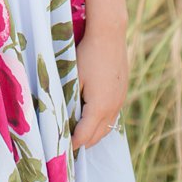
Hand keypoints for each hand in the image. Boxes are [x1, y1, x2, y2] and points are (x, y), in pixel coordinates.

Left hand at [72, 25, 127, 150]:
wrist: (110, 34)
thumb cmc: (87, 55)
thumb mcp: (73, 80)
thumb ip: (69, 103)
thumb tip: (61, 121)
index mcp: (99, 107)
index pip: (84, 137)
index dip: (71, 144)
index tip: (58, 147)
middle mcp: (113, 107)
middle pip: (97, 137)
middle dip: (81, 143)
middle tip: (65, 143)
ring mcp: (120, 100)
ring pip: (107, 128)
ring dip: (92, 134)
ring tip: (77, 133)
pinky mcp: (122, 93)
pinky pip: (112, 116)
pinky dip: (101, 123)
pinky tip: (91, 116)